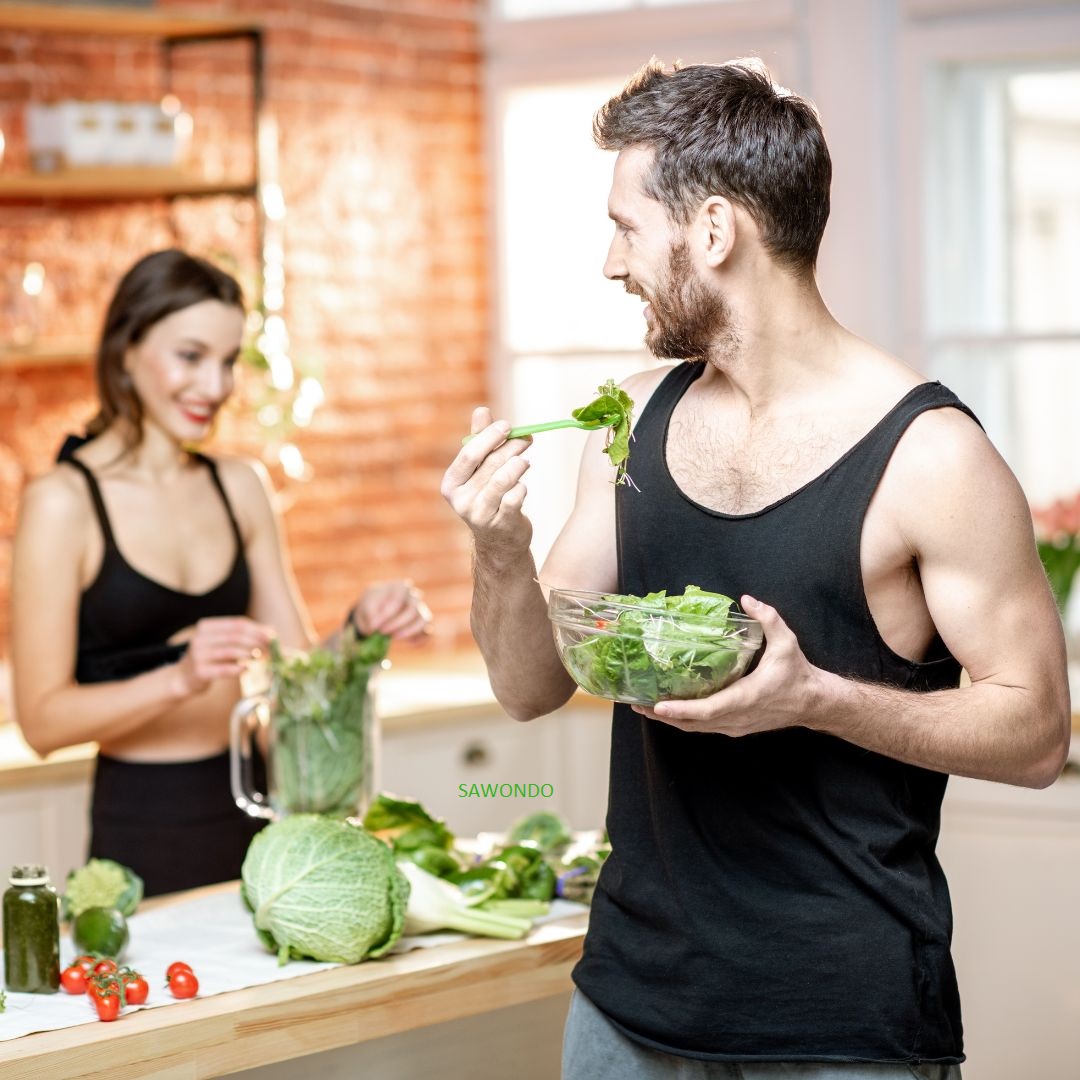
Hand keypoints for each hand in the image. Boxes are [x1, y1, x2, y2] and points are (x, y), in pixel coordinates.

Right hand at [170, 617, 274, 696]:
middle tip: (269, 648)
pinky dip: (237, 668)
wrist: (183, 678)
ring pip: (229, 651)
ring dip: (249, 653)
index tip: (272, 635)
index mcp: (206, 627)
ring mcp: (198, 655)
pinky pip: (222, 669)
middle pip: (235, 636)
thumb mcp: (222, 643)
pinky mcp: (200, 672)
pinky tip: (247, 668)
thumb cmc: (210, 658)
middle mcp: (200, 638)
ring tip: (260, 657)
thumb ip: (243, 636)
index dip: (256, 629)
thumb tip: (271, 631)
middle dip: (255, 641)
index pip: (236, 624)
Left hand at [350, 580, 431, 642]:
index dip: (387, 614)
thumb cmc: (373, 603)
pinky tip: (409, 643)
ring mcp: (421, 611)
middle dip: (397, 623)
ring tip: (394, 637)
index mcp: (401, 587)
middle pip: (413, 610)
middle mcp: (415, 597)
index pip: (399, 598)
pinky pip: (428, 633)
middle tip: (382, 632)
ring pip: (424, 620)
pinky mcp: (424, 626)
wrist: (377, 609)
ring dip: (409, 631)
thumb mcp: (366, 604)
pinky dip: (421, 639)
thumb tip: (374, 627)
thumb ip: (370, 613)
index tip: (374, 625)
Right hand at [440, 407, 532, 554]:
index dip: (490, 437)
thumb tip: (481, 410)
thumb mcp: (480, 470)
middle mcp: (461, 500)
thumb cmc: (489, 497)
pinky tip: (522, 486)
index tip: (508, 426)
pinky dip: (522, 487)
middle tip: (526, 439)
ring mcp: (479, 515)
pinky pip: (515, 497)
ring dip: (519, 465)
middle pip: (490, 464)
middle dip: (511, 448)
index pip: (469, 454)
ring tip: (525, 461)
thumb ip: (479, 440)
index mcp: (451, 483)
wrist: (498, 541)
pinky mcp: (500, 524)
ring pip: (503, 479)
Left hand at [630, 596, 826, 735]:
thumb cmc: (797, 674)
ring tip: (644, 708)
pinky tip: (669, 711)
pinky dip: (684, 722)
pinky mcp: (735, 727)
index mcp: (746, 698)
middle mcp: (737, 717)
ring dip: (670, 721)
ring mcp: (735, 726)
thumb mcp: (786, 642)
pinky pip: (704, 728)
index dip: (681, 709)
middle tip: (637, 705)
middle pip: (693, 724)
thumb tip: (747, 599)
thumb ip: (769, 619)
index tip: (658, 706)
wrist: (813, 702)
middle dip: (663, 716)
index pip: (707, 710)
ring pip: (696, 729)